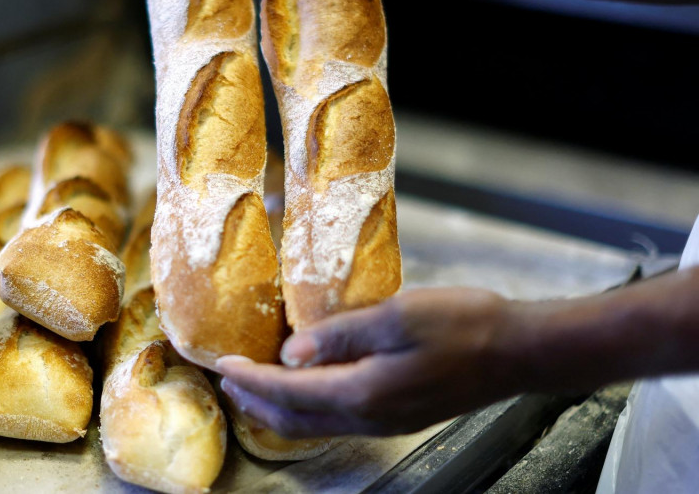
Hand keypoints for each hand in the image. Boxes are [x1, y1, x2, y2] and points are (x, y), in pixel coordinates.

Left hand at [215, 288, 524, 437]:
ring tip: (254, 387)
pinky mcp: (398, 415)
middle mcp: (369, 417)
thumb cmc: (462, 325)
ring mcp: (385, 421)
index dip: (250, 380)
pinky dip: (307, 407)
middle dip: (255, 401)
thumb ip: (340, 334)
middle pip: (294, 419)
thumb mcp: (397, 315)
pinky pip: (338, 419)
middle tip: (228, 380)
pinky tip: (305, 387)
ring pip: (315, 424)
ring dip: (278, 408)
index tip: (222, 364)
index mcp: (362, 393)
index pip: (287, 392)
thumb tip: (290, 353)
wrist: (517, 351)